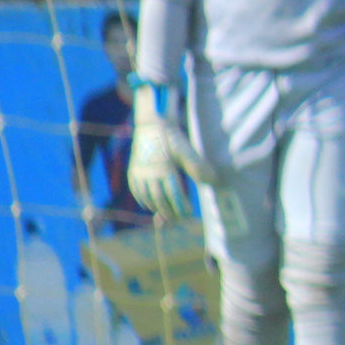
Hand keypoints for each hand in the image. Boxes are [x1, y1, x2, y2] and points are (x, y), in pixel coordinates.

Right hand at [127, 92, 191, 220]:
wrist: (150, 123)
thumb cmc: (171, 136)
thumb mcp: (186, 149)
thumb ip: (197, 166)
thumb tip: (212, 181)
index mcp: (163, 168)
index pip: (173, 195)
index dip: (181, 207)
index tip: (189, 214)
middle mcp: (148, 172)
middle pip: (159, 199)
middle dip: (171, 212)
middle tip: (181, 220)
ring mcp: (138, 172)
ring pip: (147, 197)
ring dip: (157, 208)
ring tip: (169, 216)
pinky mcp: (133, 171)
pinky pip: (136, 191)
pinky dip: (143, 200)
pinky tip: (151, 206)